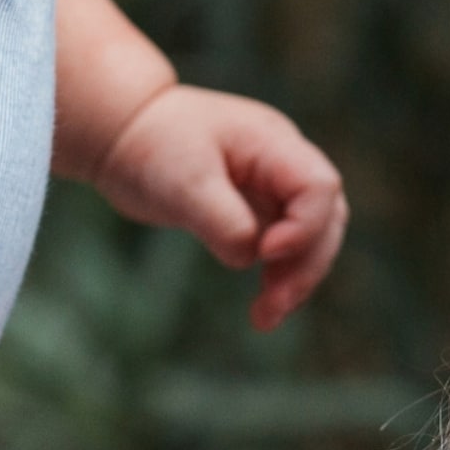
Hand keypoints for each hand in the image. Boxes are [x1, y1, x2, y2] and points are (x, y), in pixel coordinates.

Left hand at [91, 86, 347, 329]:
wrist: (122, 132)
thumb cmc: (152, 144)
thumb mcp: (183, 182)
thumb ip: (222, 220)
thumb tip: (251, 258)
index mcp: (271, 142)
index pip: (319, 186)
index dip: (305, 226)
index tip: (265, 254)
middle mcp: (280, 162)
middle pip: (326, 216)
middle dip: (306, 266)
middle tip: (271, 308)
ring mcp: (271, 184)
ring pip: (312, 235)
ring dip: (296, 278)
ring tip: (264, 317)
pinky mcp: (254, 208)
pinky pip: (284, 246)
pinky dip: (278, 276)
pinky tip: (260, 306)